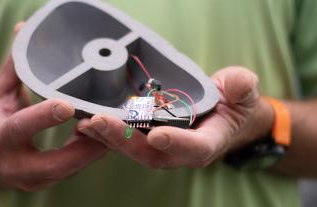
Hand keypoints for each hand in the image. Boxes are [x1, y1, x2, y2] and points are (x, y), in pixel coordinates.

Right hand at [0, 23, 107, 190]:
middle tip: (109, 124)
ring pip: (71, 169)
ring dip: (95, 149)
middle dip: (85, 146)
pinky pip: (74, 168)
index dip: (44, 117)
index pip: (21, 128)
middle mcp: (16, 164)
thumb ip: (15, 65)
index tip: (69, 105)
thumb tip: (25, 30)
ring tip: (116, 128)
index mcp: (0, 136)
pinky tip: (106, 135)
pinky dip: (92, 152)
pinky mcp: (48, 182)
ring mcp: (34, 178)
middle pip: (55, 163)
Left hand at [77, 67, 272, 168]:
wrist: (219, 110)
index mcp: (208, 143)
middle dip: (125, 140)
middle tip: (99, 123)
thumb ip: (243, 88)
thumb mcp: (244, 91)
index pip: (194, 149)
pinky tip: (86, 124)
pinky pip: (126, 140)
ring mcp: (162, 147)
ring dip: (108, 138)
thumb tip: (237, 84)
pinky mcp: (147, 139)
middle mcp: (181, 151)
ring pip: (134, 149)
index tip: (157, 135)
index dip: (177, 143)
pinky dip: (106, 134)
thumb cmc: (233, 102)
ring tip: (86, 123)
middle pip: (152, 154)